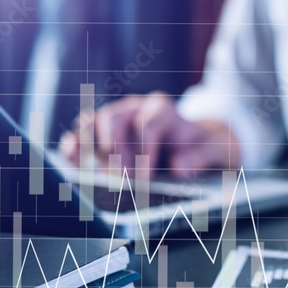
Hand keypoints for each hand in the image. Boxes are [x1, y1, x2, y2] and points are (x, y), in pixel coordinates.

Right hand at [58, 91, 237, 178]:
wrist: (196, 144)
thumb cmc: (203, 147)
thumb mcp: (215, 150)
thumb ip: (201, 157)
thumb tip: (178, 168)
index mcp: (162, 109)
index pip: (149, 121)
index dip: (145, 148)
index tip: (145, 178)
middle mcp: (134, 108)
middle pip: (115, 118)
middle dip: (116, 150)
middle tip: (119, 179)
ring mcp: (113, 119)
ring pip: (93, 122)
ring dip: (91, 149)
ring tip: (95, 177)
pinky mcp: (98, 135)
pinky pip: (79, 136)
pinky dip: (73, 148)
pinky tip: (72, 166)